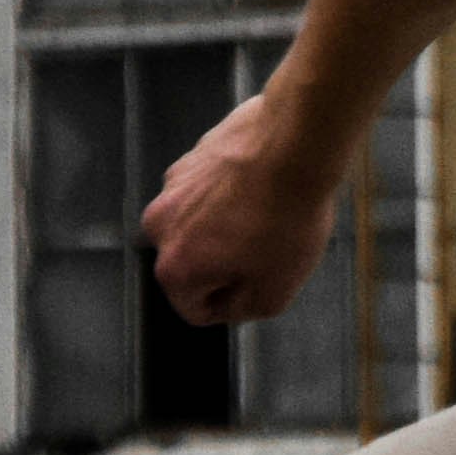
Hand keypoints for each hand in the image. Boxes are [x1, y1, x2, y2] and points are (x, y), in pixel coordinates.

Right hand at [142, 85, 340, 323]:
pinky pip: (210, 195)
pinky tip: (264, 191)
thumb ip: (242, 311)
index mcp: (174, 267)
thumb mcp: (275, 292)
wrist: (295, 143)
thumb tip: (229, 304)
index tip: (260, 285)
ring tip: (269, 218)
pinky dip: (232, 198)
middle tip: (269, 251)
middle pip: (195, 267)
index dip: (234, 306)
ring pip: (202, 229)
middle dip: (229, 265)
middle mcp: (160, 227)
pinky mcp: (189, 159)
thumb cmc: (286, 218)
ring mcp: (172, 188)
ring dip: (230, 230)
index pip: (196, 310)